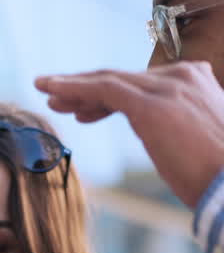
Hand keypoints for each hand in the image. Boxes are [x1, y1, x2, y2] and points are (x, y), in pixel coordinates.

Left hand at [35, 61, 223, 207]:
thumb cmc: (220, 176)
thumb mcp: (200, 142)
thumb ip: (182, 130)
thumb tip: (172, 141)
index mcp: (197, 83)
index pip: (142, 83)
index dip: (108, 94)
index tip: (83, 110)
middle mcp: (183, 77)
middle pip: (123, 79)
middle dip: (86, 88)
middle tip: (55, 95)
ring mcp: (167, 89)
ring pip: (109, 81)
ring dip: (73, 86)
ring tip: (47, 92)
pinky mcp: (151, 105)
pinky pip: (103, 89)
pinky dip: (74, 87)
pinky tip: (52, 90)